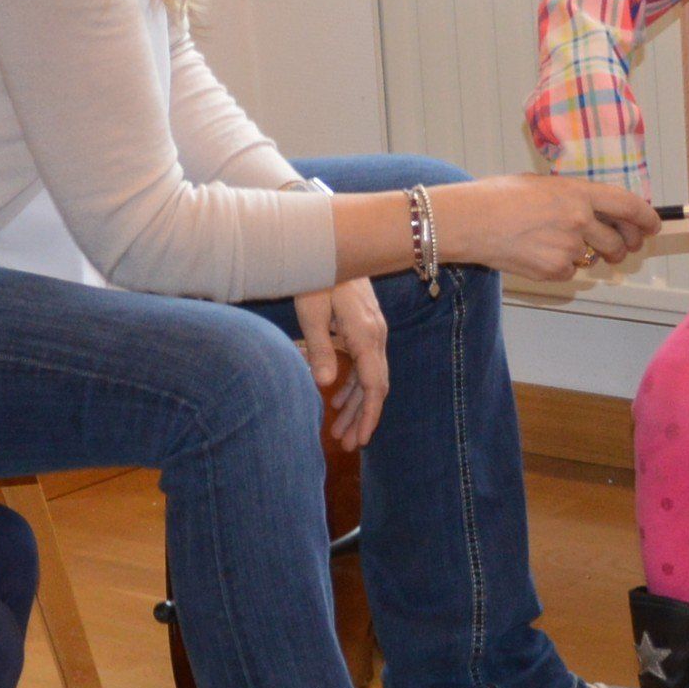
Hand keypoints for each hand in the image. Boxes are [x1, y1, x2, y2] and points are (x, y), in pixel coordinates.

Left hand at [296, 273, 390, 448]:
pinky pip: (364, 363)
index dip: (370, 416)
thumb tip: (324, 384)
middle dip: (363, 418)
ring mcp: (373, 330)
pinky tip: (337, 399)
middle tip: (348, 445)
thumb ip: (320, 348)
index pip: (375, 386)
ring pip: (370, 376)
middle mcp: (376, 336)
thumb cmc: (317, 272)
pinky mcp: (364, 325)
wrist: (332, 241)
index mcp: (367, 336)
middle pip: (375, 387)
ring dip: (356, 404)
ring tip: (339, 431)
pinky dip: (353, 384)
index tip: (362, 440)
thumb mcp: (312, 311)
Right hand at [434, 174, 660, 279]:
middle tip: (620, 248)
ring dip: (588, 256)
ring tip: (558, 243)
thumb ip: (573, 197)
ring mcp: (568, 248)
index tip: (653, 226)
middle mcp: (579, 220)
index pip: (629, 206)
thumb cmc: (499, 197)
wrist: (470, 220)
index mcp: (578, 193)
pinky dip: (559, 267)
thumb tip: (596, 210)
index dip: (647, 218)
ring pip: (594, 259)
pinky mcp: (554, 270)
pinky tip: (535, 253)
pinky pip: (569, 272)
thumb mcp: (542, 185)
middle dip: (625, 248)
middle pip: (620, 242)